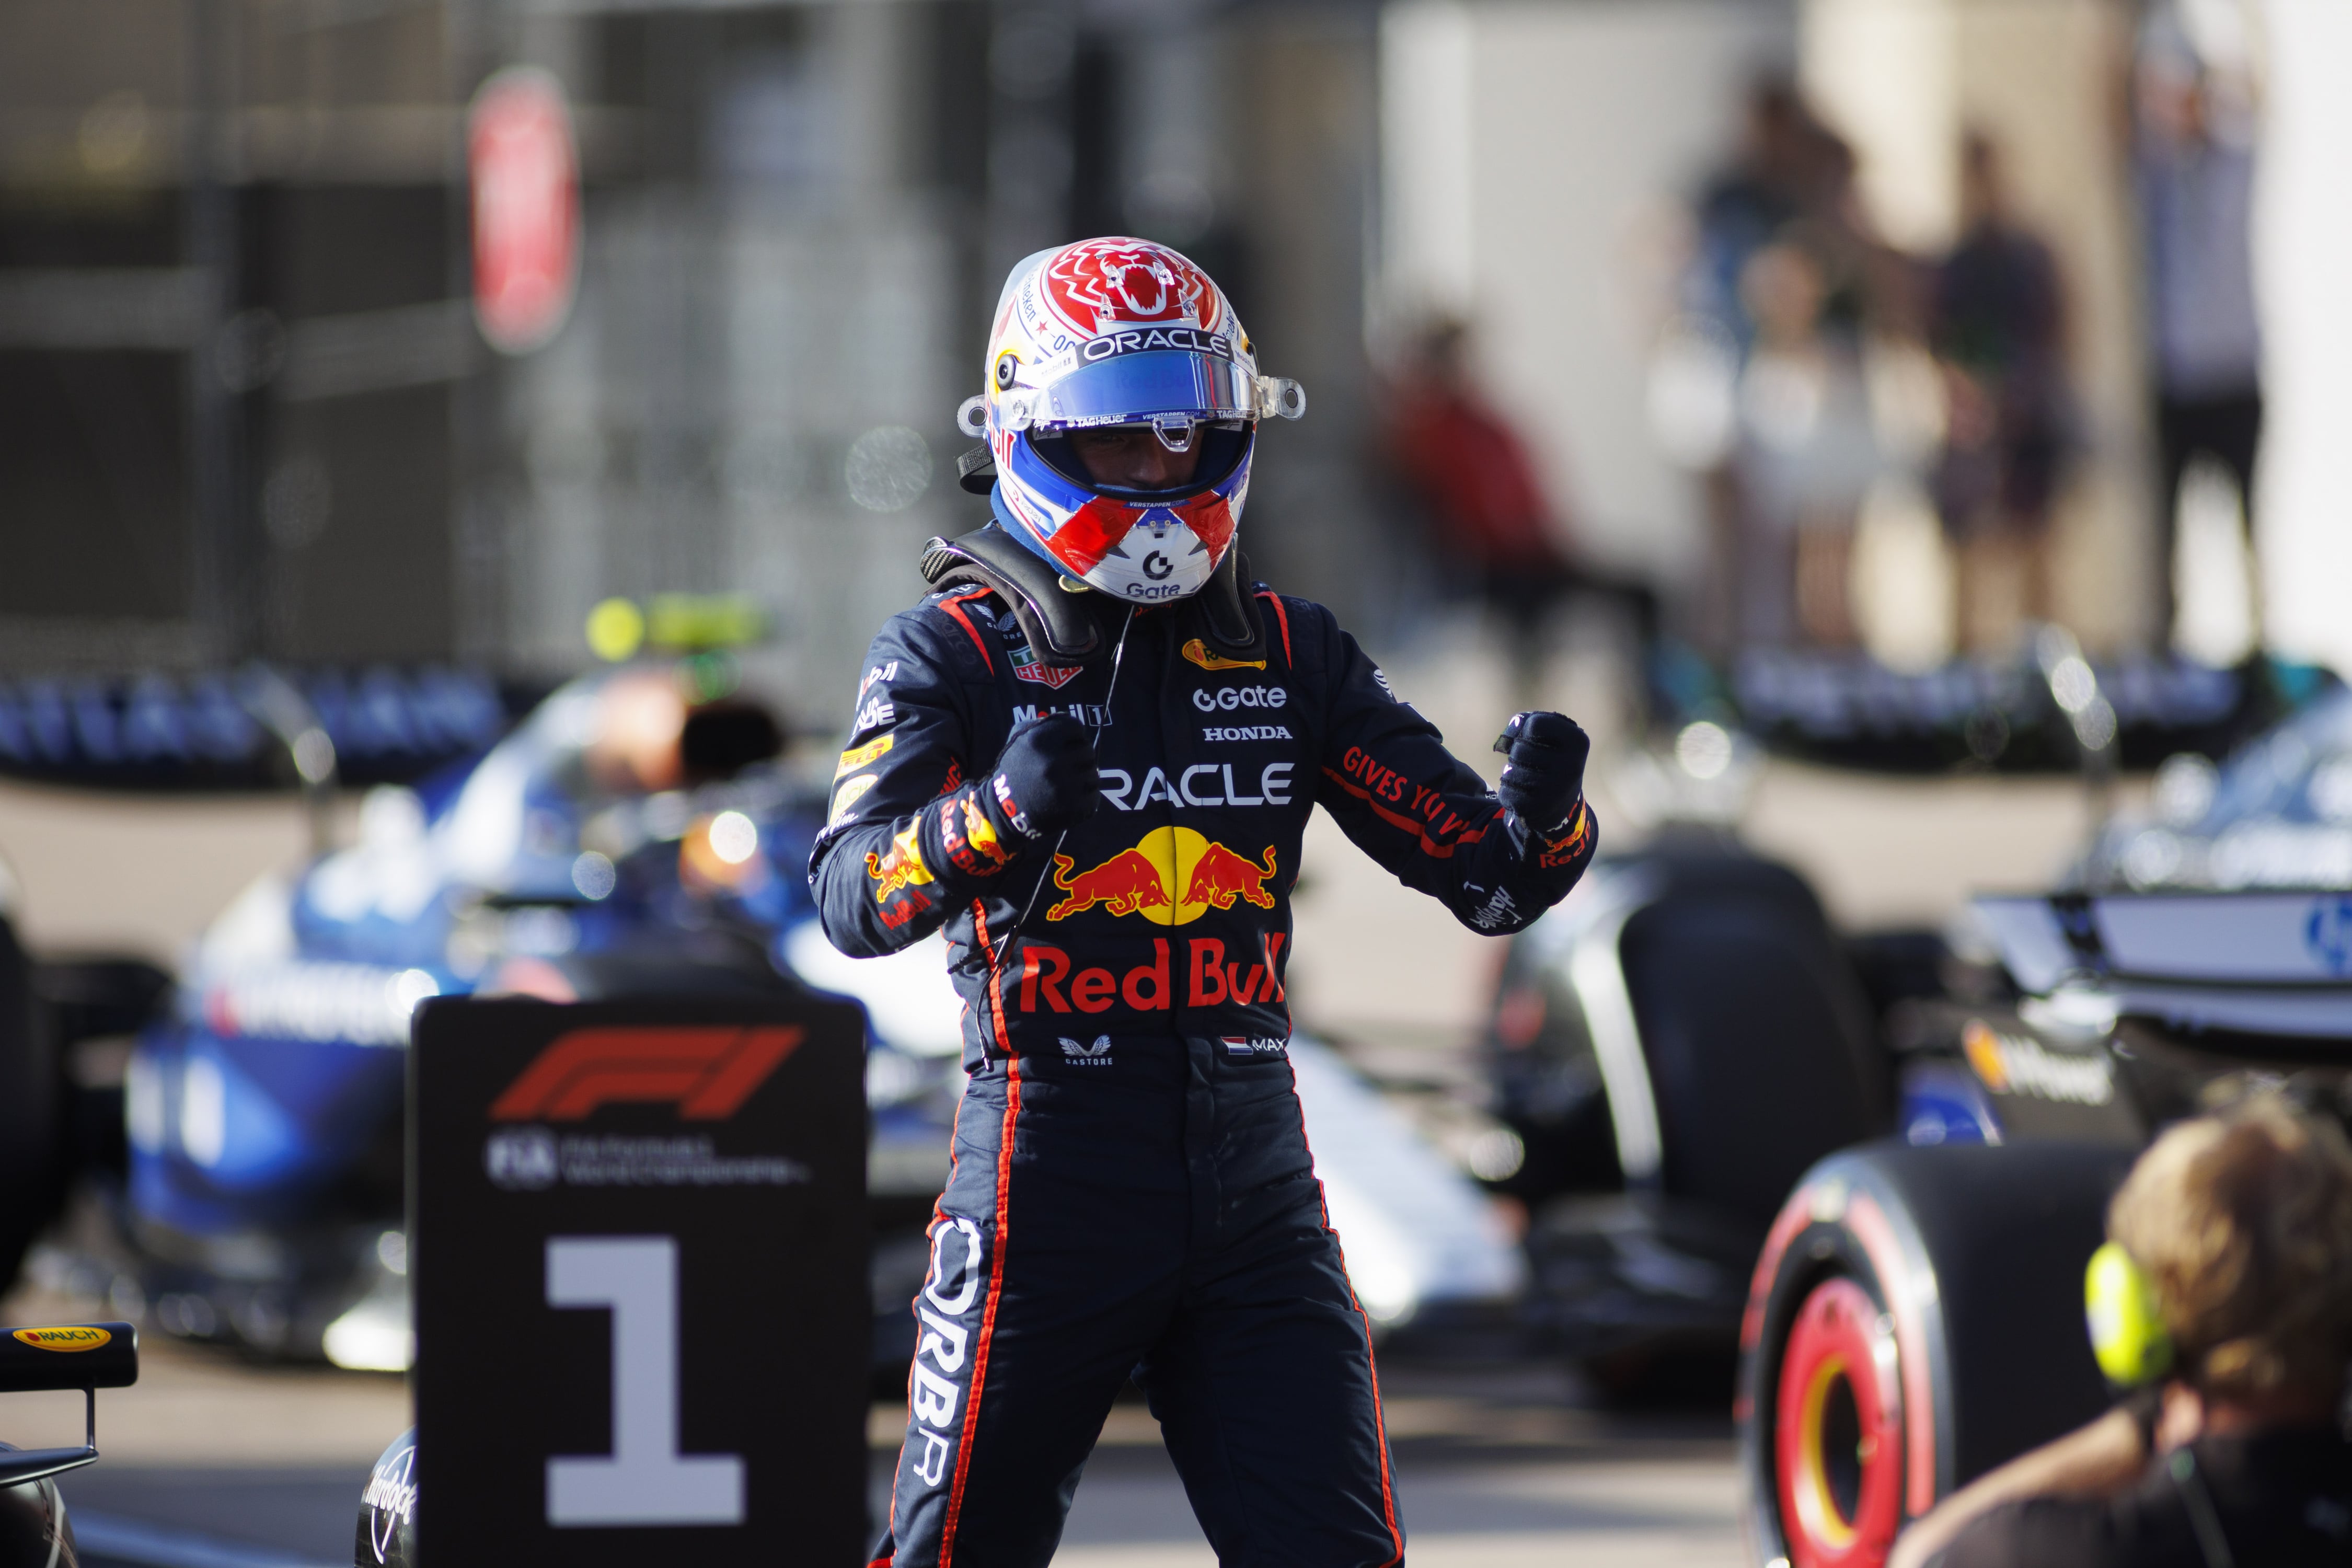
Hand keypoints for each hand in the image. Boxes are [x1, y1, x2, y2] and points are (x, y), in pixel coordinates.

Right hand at [983, 715, 1098, 842]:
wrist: (1004, 809)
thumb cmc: (1015, 768)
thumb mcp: (1019, 737)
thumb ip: (1043, 723)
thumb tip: (1070, 723)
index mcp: (1039, 739)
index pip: (1075, 726)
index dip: (1071, 734)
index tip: (1065, 744)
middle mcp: (1053, 761)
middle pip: (1087, 749)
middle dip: (1078, 756)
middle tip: (1066, 765)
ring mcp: (1064, 785)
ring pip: (1093, 772)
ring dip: (1083, 776)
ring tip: (1067, 782)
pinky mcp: (1073, 805)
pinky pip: (1093, 794)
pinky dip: (1086, 796)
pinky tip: (1071, 796)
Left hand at [1493, 711, 1589, 832]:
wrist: (1561, 804)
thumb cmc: (1550, 758)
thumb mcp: (1549, 735)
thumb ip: (1527, 722)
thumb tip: (1504, 739)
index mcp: (1578, 741)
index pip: (1536, 723)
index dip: (1527, 729)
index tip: (1534, 739)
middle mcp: (1571, 766)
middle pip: (1520, 747)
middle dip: (1518, 752)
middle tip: (1531, 761)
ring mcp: (1556, 789)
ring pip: (1511, 770)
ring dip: (1511, 772)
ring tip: (1528, 777)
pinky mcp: (1538, 808)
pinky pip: (1507, 791)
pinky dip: (1508, 790)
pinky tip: (1523, 793)